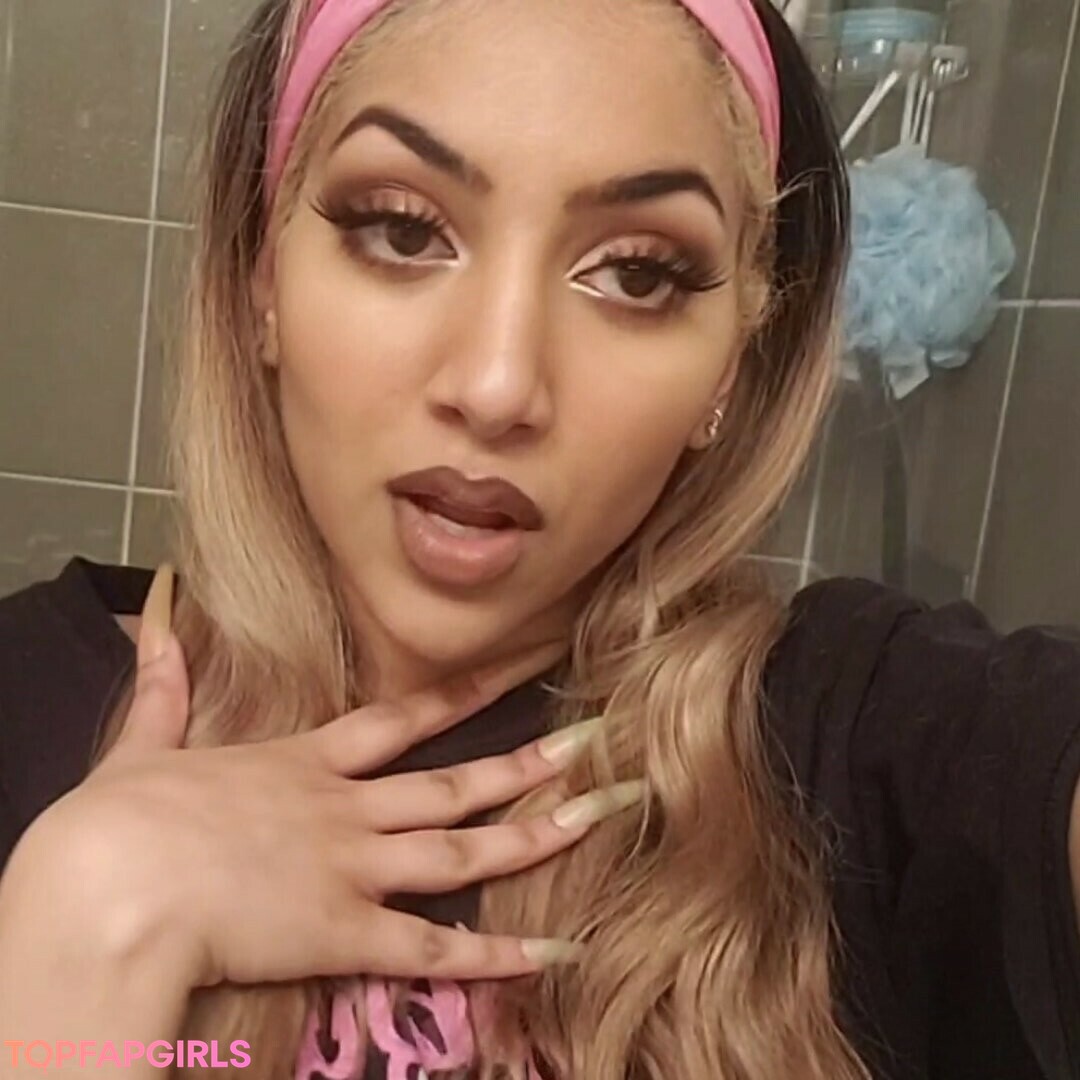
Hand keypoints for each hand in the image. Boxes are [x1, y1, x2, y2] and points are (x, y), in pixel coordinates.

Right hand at [26, 567, 639, 991]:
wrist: (115, 885)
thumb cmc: (121, 819)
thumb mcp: (143, 744)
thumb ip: (164, 687)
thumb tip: (153, 624)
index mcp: (303, 762)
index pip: (398, 719)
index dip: (459, 696)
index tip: (513, 671)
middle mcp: (346, 809)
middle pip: (454, 783)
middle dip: (527, 764)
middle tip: (594, 745)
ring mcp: (355, 867)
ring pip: (464, 852)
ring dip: (535, 836)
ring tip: (596, 818)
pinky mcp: (348, 932)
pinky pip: (435, 949)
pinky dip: (496, 956)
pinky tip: (552, 952)